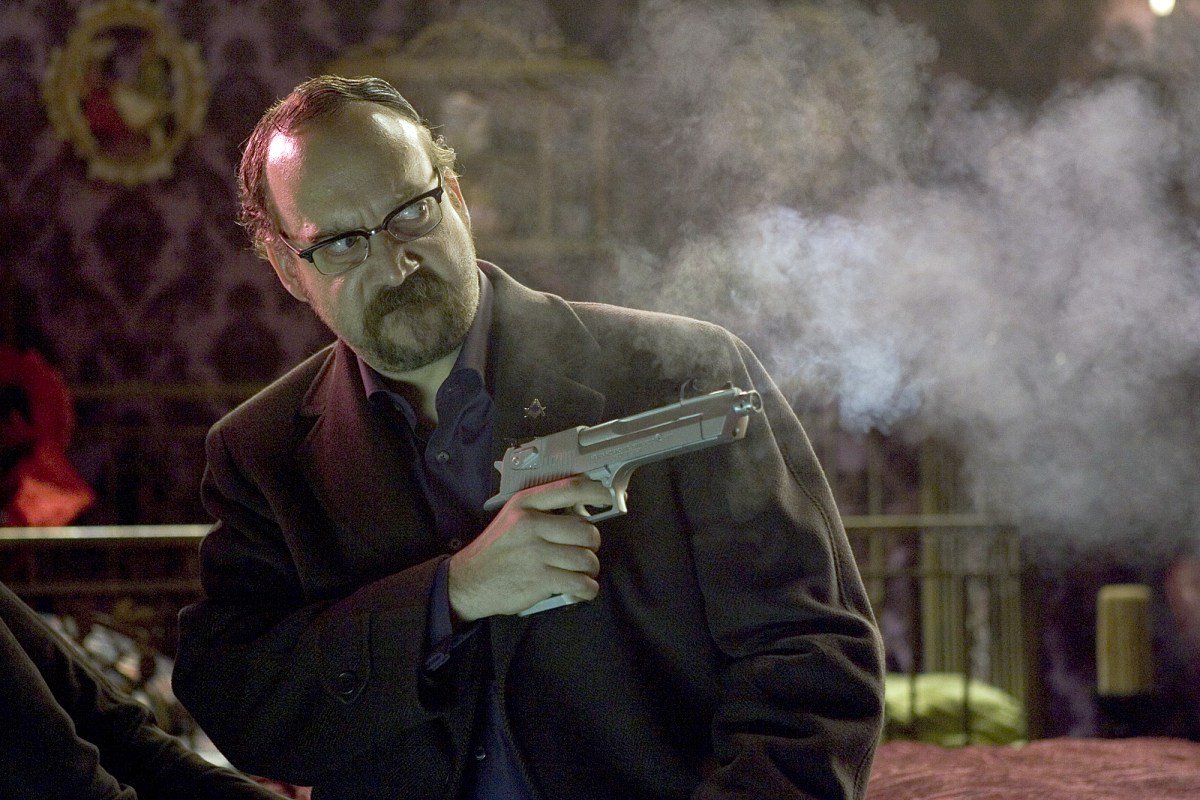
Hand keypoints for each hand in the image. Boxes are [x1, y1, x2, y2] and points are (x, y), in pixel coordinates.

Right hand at [448, 476, 611, 621]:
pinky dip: (587, 589)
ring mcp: (536, 553)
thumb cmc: (496, 550)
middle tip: (583, 551)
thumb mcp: (512, 518)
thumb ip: (542, 511)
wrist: (468, 581)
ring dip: (589, 569)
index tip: (605, 497)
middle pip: (586, 530)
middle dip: (591, 545)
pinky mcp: (540, 580)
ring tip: (580, 572)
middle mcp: (531, 525)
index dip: (596, 492)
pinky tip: (580, 588)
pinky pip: (581, 583)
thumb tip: (582, 511)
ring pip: (586, 559)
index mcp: (525, 504)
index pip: (570, 488)